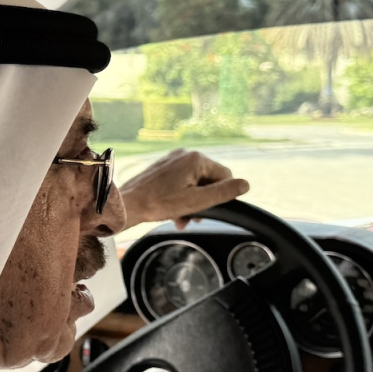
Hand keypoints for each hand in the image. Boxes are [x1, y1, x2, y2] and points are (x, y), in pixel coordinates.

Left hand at [118, 150, 248, 229]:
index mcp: (196, 159)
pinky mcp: (162, 167)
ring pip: (194, 182)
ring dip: (191, 201)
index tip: (206, 209)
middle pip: (208, 179)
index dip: (220, 195)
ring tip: (181, 218)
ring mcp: (172, 159)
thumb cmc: (158, 203)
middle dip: (203, 200)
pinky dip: (180, 196)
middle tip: (192, 217)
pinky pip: (180, 181)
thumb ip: (223, 193)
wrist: (128, 204)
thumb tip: (245, 185)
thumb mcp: (196, 202)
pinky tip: (173, 211)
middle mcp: (185, 154)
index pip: (224, 176)